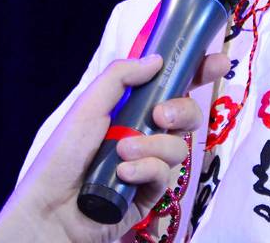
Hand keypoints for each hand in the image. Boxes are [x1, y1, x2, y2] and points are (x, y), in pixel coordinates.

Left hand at [0, 52, 228, 242]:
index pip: (174, 83)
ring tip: (123, 152)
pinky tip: (125, 175)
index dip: (199, 71)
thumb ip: (122, 76)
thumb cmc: (63, 153)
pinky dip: (147, 170)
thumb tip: (158, 59)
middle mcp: (146, 130)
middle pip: (188, 113)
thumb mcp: (89, 105)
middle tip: (163, 115)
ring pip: (180, 145)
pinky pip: (165, 174)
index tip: (219, 62)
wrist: (50, 209)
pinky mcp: (150, 192)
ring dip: (154, 146)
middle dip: (184, 110)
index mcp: (132, 105)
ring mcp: (150, 161)